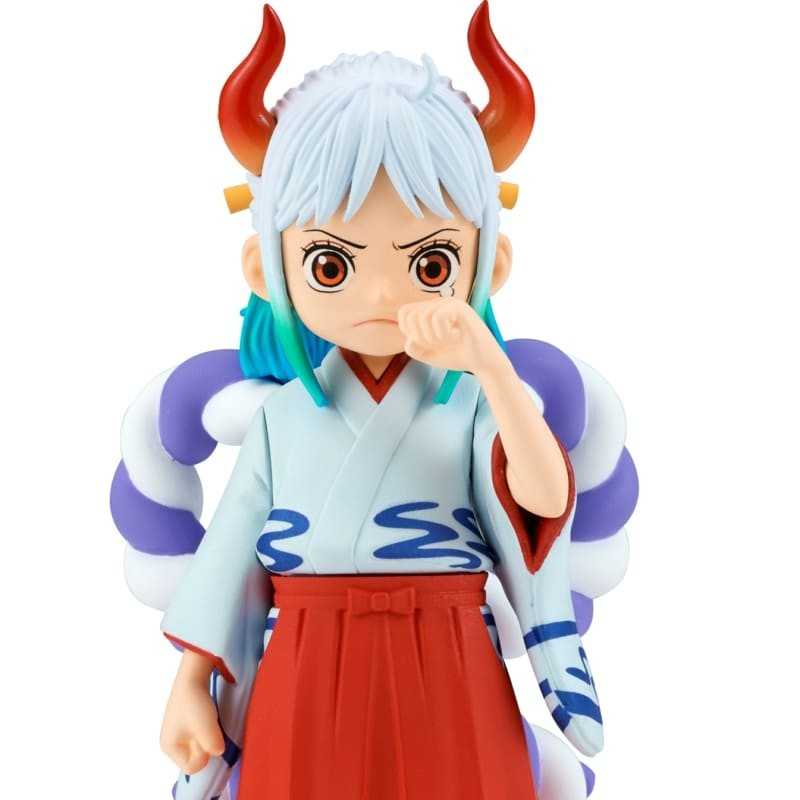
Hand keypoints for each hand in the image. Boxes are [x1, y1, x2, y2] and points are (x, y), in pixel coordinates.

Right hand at [160, 655, 224, 773]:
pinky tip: (209, 715)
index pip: (192, 767)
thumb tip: (218, 752)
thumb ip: (214, 747)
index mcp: (169, 746)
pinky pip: (201, 733)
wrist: (193, 674)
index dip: (205, 755)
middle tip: (209, 726)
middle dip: (206, 745)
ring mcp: (178, 731)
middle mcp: (171, 741)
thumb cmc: (195, 701)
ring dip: (209, 734)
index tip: (209, 736)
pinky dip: (208, 726)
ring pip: (200, 744)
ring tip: (209, 719)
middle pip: (196, 756)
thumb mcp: (207, 728)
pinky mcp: (186, 721)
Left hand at [397, 298, 503, 374]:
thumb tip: (410, 337)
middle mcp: (440, 302)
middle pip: (411, 315)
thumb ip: (412, 347)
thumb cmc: (456, 355)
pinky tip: (457, 337)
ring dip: (434, 337)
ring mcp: (451, 303)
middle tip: (439, 343)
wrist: (482, 363)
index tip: (426, 343)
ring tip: (449, 341)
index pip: (404, 312)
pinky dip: (443, 334)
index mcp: (431, 309)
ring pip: (424, 317)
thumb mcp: (427, 354)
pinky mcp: (461, 308)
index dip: (409, 332)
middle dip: (421, 337)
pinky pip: (438, 318)